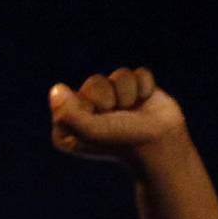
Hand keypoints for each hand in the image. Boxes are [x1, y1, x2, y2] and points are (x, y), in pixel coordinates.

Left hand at [49, 69, 185, 163]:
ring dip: (128, 93)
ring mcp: (111, 102)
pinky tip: (144, 104)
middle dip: (109, 98)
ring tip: (132, 112)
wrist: (161, 144)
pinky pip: (137, 73)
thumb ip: (68, 113)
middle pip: (95, 83)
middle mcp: (87, 114)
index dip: (88, 107)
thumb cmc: (123, 142)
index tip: (98, 124)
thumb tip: (56, 89)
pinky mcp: (133, 91)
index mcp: (67, 130)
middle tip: (117, 118)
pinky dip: (143, 87)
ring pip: (118, 76)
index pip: (72, 97)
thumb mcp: (91, 131)